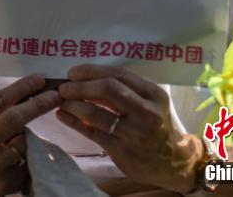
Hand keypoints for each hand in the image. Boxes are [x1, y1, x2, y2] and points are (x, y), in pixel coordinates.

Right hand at [0, 74, 59, 196]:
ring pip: (24, 142)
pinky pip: (27, 162)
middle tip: (54, 95)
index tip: (39, 80)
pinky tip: (22, 155)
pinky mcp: (6, 184)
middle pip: (13, 119)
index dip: (21, 88)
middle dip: (37, 104)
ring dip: (30, 134)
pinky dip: (29, 154)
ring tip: (23, 134)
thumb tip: (27, 94)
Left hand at [55, 65, 199, 193]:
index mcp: (153, 94)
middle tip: (63, 87)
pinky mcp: (122, 151)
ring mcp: (135, 133)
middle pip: (108, 89)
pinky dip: (74, 122)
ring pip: (96, 113)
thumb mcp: (149, 102)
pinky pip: (92, 132)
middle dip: (80, 86)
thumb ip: (125, 89)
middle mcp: (147, 112)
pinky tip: (63, 115)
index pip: (118, 74)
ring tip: (61, 101)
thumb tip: (85, 77)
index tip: (73, 72)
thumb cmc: (155, 125)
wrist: (172, 162)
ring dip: (73, 104)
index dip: (92, 71)